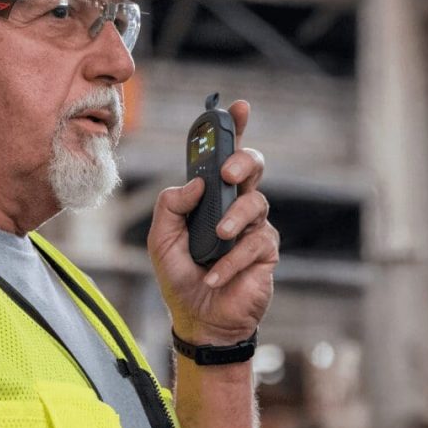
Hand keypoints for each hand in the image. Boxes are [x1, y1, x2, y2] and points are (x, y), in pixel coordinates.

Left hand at [147, 100, 278, 344]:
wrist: (200, 319)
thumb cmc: (181, 276)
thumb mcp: (161, 239)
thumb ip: (170, 205)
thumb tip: (197, 181)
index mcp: (212, 198)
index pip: (225, 157)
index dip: (233, 131)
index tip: (237, 108)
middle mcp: (237, 206)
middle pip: (254, 168)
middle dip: (244, 161)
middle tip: (228, 174)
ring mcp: (255, 227)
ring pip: (257, 203)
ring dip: (234, 219)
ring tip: (216, 239)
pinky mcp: (266, 251)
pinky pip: (256, 243)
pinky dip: (231, 260)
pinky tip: (214, 276)